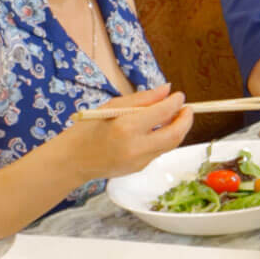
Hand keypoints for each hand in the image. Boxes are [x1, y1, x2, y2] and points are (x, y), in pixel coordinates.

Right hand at [61, 85, 192, 181]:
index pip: (162, 112)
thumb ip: (142, 98)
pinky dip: (164, 139)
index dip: (176, 102)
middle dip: (186, 119)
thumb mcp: (111, 106)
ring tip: (176, 117)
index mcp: (126, 127)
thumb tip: (167, 89)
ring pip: (171, 144)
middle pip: (175, 133)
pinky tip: (160, 130)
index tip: (179, 96)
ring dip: (178, 129)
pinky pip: (159, 151)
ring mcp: (139, 160)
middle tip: (188, 109)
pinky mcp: (139, 168)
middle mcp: (136, 146)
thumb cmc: (87, 130)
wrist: (71, 161)